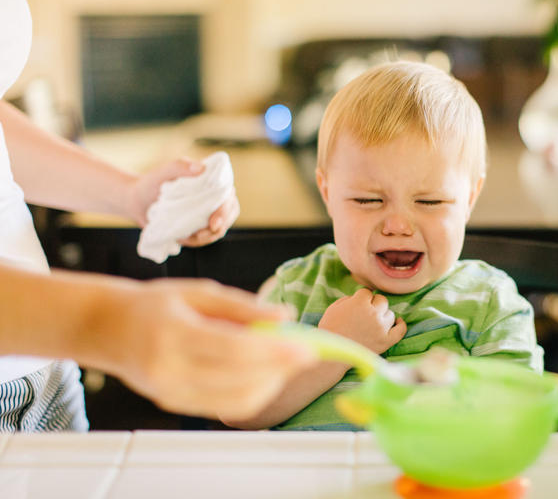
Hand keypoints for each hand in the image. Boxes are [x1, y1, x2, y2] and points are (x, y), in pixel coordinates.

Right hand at [87, 278, 314, 420]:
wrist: (109, 329)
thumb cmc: (155, 304)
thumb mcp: (198, 292)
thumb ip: (242, 306)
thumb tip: (285, 315)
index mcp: (173, 334)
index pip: (235, 350)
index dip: (276, 351)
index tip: (308, 347)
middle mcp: (169, 370)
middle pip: (240, 379)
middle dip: (281, 368)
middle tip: (307, 353)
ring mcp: (170, 393)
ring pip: (237, 401)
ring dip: (272, 383)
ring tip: (287, 360)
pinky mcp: (175, 405)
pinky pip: (225, 407)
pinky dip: (253, 392)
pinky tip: (265, 373)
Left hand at [127, 157, 239, 245]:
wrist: (137, 201)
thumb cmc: (151, 183)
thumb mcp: (163, 171)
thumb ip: (180, 166)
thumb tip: (201, 168)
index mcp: (211, 181)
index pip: (228, 196)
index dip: (225, 211)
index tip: (214, 223)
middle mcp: (214, 197)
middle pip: (229, 214)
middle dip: (219, 227)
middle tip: (200, 235)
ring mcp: (208, 213)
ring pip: (219, 229)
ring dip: (207, 237)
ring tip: (189, 238)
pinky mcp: (199, 226)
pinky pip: (206, 237)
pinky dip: (197, 241)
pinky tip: (182, 238)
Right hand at [318, 289, 406, 353]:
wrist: (332, 354)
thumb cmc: (330, 329)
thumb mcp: (334, 307)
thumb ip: (350, 299)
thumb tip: (363, 297)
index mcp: (359, 302)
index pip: (367, 292)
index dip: (361, 298)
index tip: (356, 306)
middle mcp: (373, 313)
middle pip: (382, 300)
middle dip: (373, 304)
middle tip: (364, 314)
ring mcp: (381, 328)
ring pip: (390, 314)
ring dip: (383, 315)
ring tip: (373, 322)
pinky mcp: (386, 341)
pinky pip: (400, 330)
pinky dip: (400, 325)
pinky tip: (398, 322)